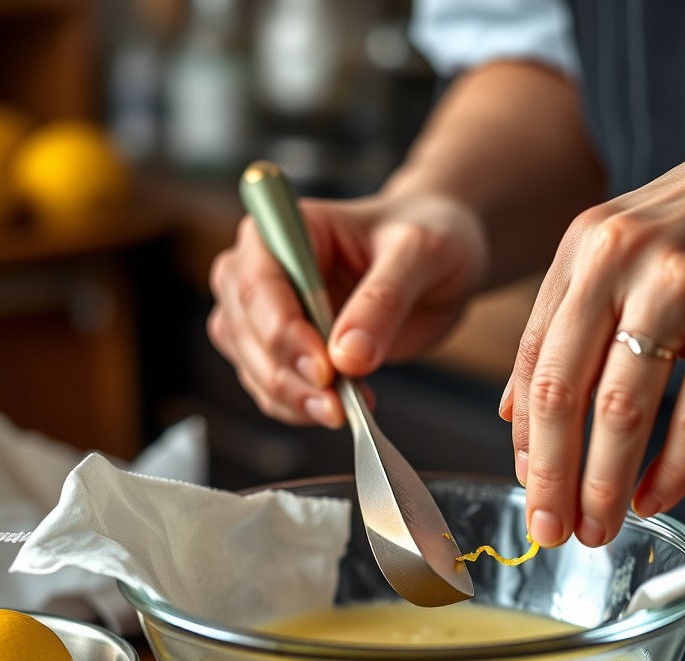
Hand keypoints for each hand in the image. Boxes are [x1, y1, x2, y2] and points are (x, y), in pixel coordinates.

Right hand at [208, 192, 487, 427]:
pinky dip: (303, 409)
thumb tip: (349, 355)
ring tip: (346, 410)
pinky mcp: (286, 351)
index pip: (257, 285)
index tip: (324, 370)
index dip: (283, 332)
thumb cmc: (428, 235)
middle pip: (245, 332)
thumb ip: (383, 299)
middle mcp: (262, 268)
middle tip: (338, 405)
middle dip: (288, 376)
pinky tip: (343, 408)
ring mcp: (268, 314)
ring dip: (295, 399)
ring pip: (254, 368)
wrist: (439, 263)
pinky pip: (274, 391)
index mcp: (283, 228)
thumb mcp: (419, 254)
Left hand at [500, 96, 684, 547]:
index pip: (534, 362)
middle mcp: (625, 263)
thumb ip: (561, 325)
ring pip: (623, 412)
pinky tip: (654, 499)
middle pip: (564, 393)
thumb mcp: (616, 254)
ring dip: (604, 486)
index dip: (526, 437)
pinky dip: (672, 471)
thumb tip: (511, 412)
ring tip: (597, 528)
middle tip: (549, 531)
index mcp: (585, 249)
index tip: (528, 488)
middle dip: (552, 476)